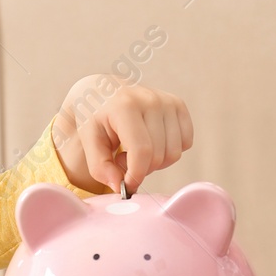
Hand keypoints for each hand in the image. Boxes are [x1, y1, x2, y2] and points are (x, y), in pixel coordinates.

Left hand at [52, 77, 192, 194]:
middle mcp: (151, 100)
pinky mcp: (178, 104)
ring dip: (156, 161)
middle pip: (159, 156)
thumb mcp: (89, 140)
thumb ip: (100, 167)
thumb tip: (120, 187)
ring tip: (135, 149)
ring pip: (175, 152)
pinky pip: (186, 142)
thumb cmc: (95, 115)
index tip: (127, 185)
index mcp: (125, 106)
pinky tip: (152, 142)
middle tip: (123, 158)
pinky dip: (169, 150)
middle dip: (142, 168)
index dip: (136, 175)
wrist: (104, 89)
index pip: (142, 151)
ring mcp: (168, 101)